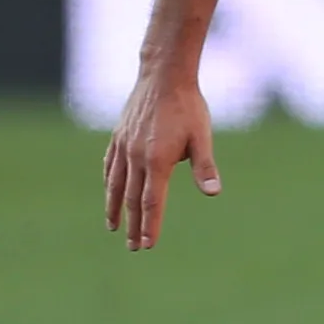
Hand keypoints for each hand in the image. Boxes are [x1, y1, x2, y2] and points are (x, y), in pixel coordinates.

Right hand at [103, 65, 217, 250]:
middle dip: (134, 225)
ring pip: (116, 185)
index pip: (153, 201)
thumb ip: (205, 167)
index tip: (148, 244)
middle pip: (133, 199)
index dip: (150, 224)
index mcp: (157, 160)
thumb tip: (214, 192)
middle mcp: (135, 157)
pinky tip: (110, 191)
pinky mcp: (118, 137)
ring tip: (114, 227)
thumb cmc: (189, 107)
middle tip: (134, 247)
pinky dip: (110, 183)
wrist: (163, 76)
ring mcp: (123, 147)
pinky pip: (110, 166)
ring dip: (116, 208)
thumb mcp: (202, 137)